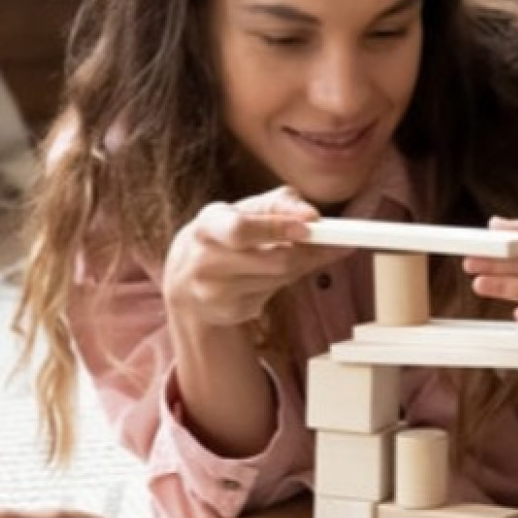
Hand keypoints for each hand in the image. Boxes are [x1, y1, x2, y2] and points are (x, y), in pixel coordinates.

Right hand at [164, 187, 349, 329]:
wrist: (186, 277)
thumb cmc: (226, 233)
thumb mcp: (246, 209)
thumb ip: (281, 205)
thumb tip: (315, 217)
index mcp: (208, 226)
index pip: (242, 230)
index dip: (279, 228)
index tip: (311, 224)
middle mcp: (206, 260)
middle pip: (275, 261)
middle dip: (307, 251)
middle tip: (331, 240)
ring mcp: (215, 291)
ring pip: (282, 278)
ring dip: (300, 264)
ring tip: (297, 252)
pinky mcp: (229, 312)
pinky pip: (274, 294)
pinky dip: (284, 281)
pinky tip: (271, 273)